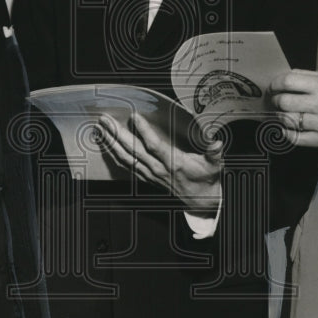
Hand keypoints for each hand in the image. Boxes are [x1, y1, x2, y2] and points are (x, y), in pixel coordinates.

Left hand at [97, 113, 223, 214]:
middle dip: (117, 134)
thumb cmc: (206, 179)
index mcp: (174, 163)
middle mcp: (158, 169)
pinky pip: (126, 166)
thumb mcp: (214, 165)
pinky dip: (114, 155)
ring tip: (101, 128)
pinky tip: (106, 145)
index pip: (155, 146)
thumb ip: (214, 153)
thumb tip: (216, 142)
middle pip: (133, 150)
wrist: (200, 200)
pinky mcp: (146, 177)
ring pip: (126, 158)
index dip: (144, 132)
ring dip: (111, 143)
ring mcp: (150, 174)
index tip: (134, 116)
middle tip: (106, 119)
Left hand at [269, 69, 317, 147]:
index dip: (275, 84)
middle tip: (275, 101)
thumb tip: (284, 76)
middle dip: (276, 101)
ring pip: (287, 119)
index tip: (272, 88)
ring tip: (282, 113)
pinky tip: (286, 128)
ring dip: (280, 116)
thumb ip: (308, 76)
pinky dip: (286, 133)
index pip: (288, 82)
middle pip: (285, 102)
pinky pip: (295, 137)